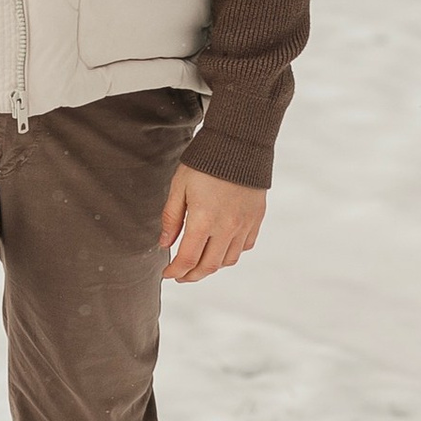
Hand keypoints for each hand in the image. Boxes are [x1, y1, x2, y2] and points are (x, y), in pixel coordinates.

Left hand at [159, 161, 263, 282]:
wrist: (239, 144)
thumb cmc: (205, 163)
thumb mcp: (179, 187)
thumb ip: (171, 218)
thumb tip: (164, 243)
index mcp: (203, 220)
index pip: (187, 259)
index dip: (175, 271)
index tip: (167, 273)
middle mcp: (226, 227)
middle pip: (208, 266)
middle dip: (192, 275)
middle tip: (181, 275)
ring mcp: (244, 225)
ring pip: (228, 260)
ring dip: (211, 266)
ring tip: (199, 262)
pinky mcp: (256, 219)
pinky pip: (245, 246)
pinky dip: (231, 253)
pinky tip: (221, 247)